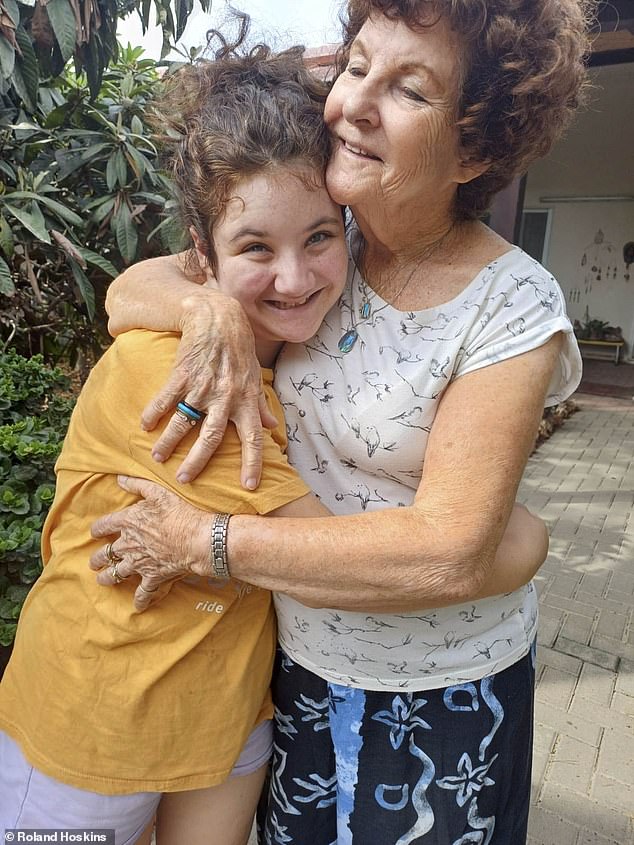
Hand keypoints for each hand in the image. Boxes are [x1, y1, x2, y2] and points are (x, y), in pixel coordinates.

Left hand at [90, 475, 211, 611]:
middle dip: (97, 559)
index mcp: (127, 522)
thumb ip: (137, 485)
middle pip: (105, 554)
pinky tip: (136, 607)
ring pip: (116, 574)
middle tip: (94, 562)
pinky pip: (142, 593)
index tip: (95, 532)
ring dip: (107, 578)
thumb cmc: (179, 513)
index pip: (103, 526)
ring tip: (102, 580)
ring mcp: (139, 563)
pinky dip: (140, 601)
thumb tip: (119, 478)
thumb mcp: (158, 492)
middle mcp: (128, 545)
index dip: (97, 529)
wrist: (197, 539)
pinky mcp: (153, 577)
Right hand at [141, 294, 277, 486]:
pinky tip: (144, 425)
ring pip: (184, 421)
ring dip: (169, 441)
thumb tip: (271, 426)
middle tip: (184, 480)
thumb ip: (261, 405)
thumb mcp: (255, 379)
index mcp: (246, 402)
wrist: (218, 318)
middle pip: (212, 437)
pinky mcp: (183, 374)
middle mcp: (226, 398)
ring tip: (157, 458)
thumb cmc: (239, 350)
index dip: (253, 463)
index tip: (250, 487)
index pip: (253, 439)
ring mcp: (203, 386)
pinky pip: (166, 398)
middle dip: (198, 461)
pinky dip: (154, 412)